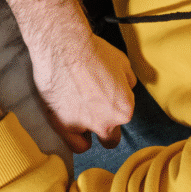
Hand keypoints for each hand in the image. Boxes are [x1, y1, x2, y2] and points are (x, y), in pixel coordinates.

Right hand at [33, 34, 135, 152]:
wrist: (63, 47)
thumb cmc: (92, 51)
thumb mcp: (122, 62)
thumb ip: (127, 81)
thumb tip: (126, 87)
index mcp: (124, 109)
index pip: (123, 117)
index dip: (113, 108)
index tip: (104, 100)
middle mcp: (107, 122)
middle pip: (111, 138)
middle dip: (104, 126)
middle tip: (93, 110)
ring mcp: (84, 126)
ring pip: (90, 142)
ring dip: (87, 131)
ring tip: (78, 114)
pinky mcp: (63, 125)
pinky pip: (75, 144)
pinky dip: (75, 138)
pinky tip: (71, 126)